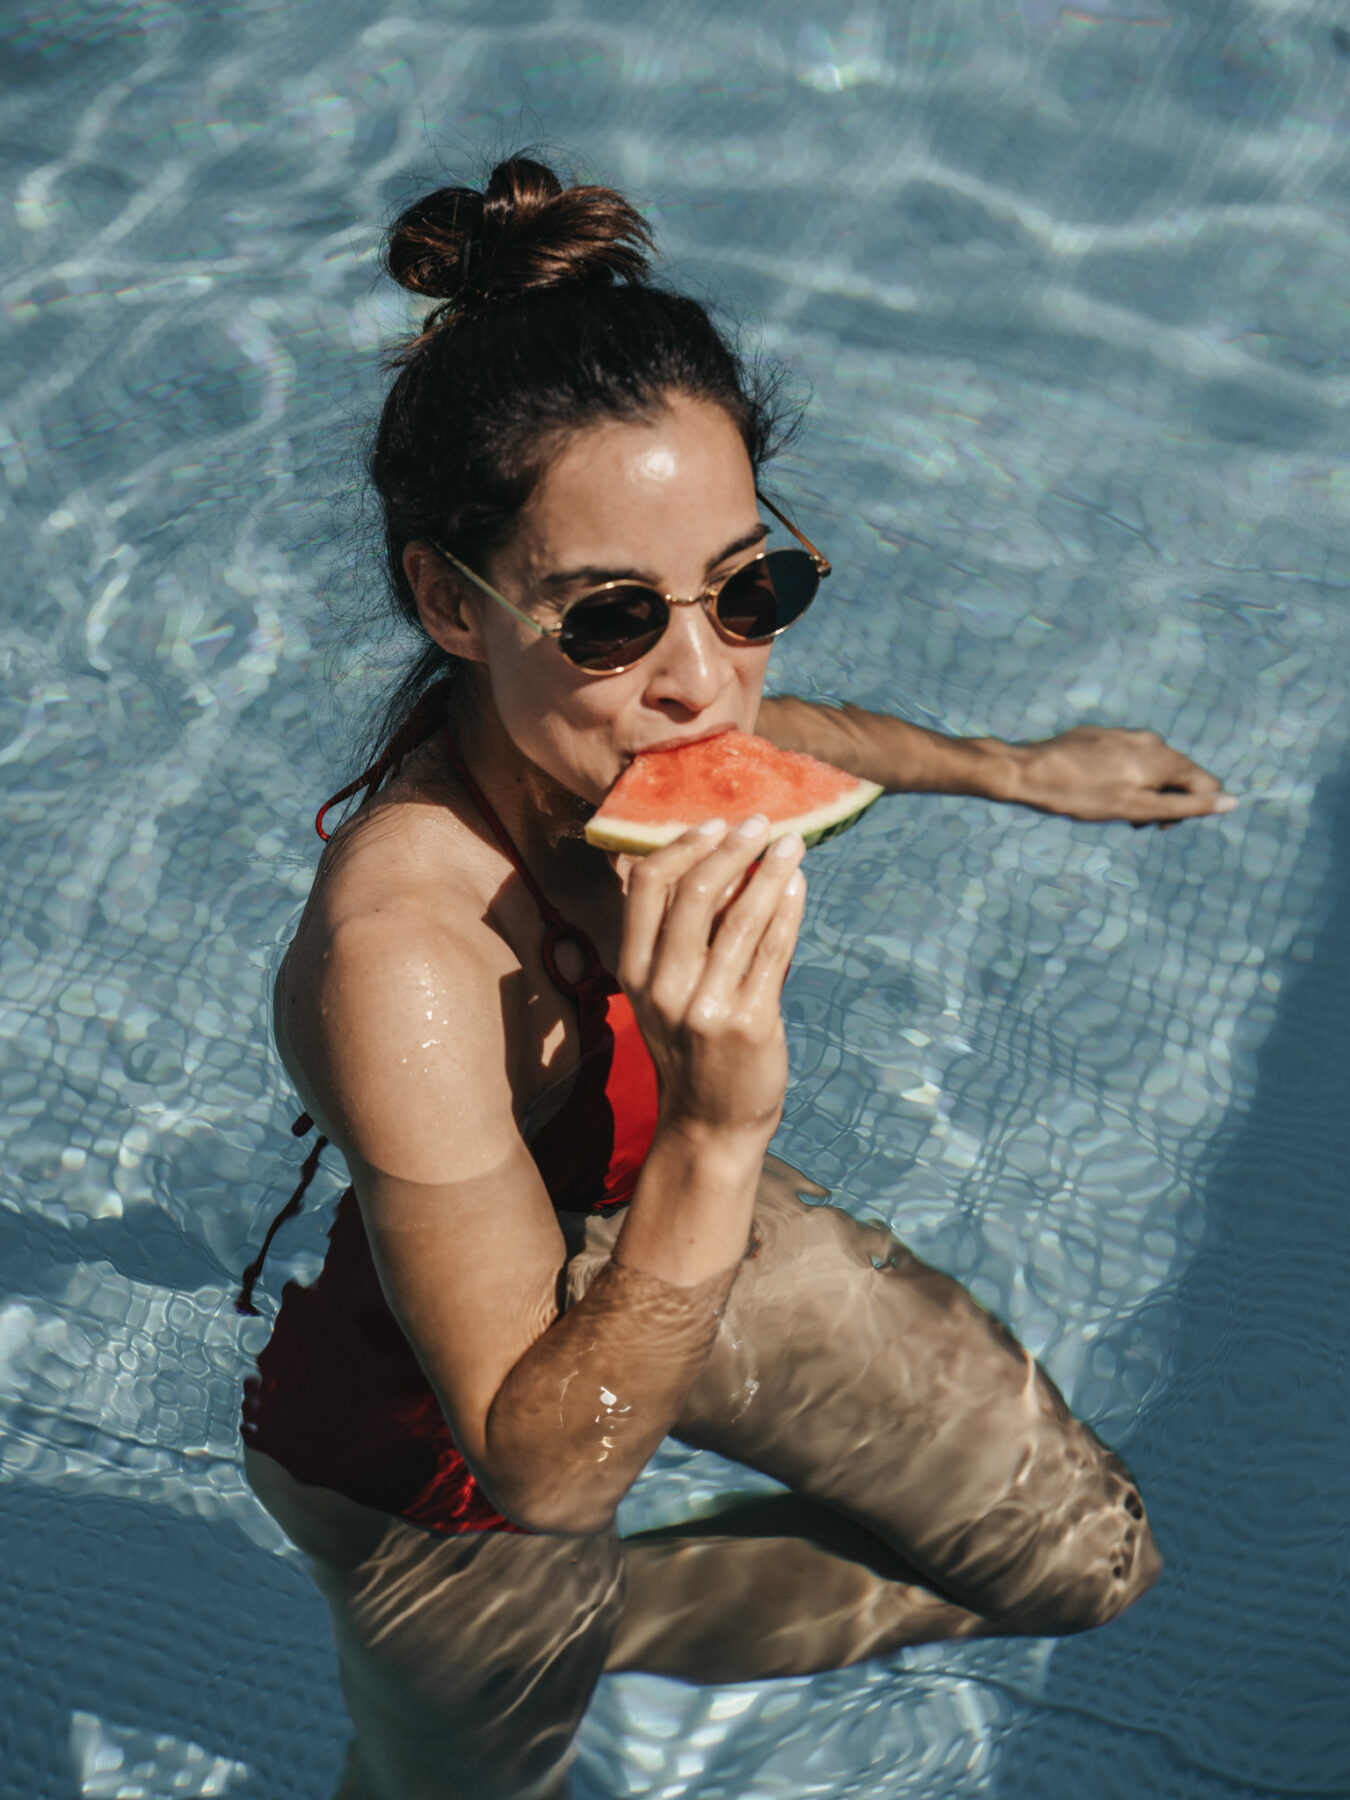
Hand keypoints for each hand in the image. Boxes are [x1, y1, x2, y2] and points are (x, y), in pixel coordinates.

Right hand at [619, 817, 805, 1142]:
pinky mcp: (746, 1025)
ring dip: (770, 872)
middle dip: (731, 849)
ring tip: (793, 844)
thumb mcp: (670, 993)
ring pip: (739, 918)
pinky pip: (772, 953)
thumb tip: (729, 863)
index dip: (682, 846)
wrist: (710, 1124)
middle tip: (761, 824)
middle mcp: (661, 987)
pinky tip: (798, 887)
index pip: (646, 887)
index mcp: (634, 971)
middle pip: (693, 893)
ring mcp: (703, 1007)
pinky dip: (788, 912)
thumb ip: (689, 935)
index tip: (716, 825)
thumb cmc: (695, 1048)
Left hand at [1006, 726, 1235, 825]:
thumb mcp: (1138, 809)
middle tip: (1132, 822)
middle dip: (1164, 802)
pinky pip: (1126, 759)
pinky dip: (1122, 779)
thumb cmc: (1083, 795)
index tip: (1158, 826)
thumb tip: (1232, 802)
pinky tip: (1094, 791)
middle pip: (1177, 776)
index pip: (1205, 784)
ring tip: (1111, 808)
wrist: (1029, 772)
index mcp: (1163, 756)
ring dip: (1142, 793)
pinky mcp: (1100, 736)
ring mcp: (1124, 735)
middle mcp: (1149, 739)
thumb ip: (1187, 807)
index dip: (1192, 811)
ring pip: (1150, 769)